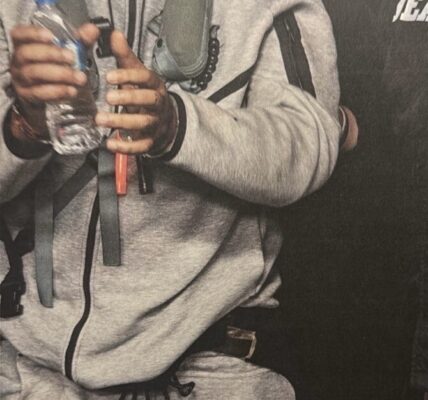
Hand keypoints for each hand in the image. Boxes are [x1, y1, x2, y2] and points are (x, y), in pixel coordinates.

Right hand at [10, 23, 98, 139]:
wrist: (49, 95)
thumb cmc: (57, 68)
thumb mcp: (69, 53)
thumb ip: (80, 41)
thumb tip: (93, 30)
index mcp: (25, 45)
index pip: (20, 34)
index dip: (33, 33)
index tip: (51, 36)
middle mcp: (19, 61)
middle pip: (27, 54)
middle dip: (51, 55)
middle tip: (73, 59)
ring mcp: (21, 79)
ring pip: (34, 73)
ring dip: (59, 75)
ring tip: (80, 78)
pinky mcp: (27, 95)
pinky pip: (39, 93)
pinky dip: (57, 91)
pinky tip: (72, 91)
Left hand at [96, 31, 176, 154]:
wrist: (165, 121)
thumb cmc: (145, 93)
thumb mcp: (137, 74)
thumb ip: (124, 57)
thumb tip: (114, 34)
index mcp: (155, 85)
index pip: (146, 78)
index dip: (129, 77)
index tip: (109, 77)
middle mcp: (158, 104)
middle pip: (148, 101)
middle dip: (129, 99)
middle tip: (107, 98)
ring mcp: (156, 124)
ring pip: (143, 124)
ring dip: (122, 122)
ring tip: (100, 120)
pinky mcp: (151, 141)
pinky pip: (142, 146)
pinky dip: (126, 147)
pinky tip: (109, 144)